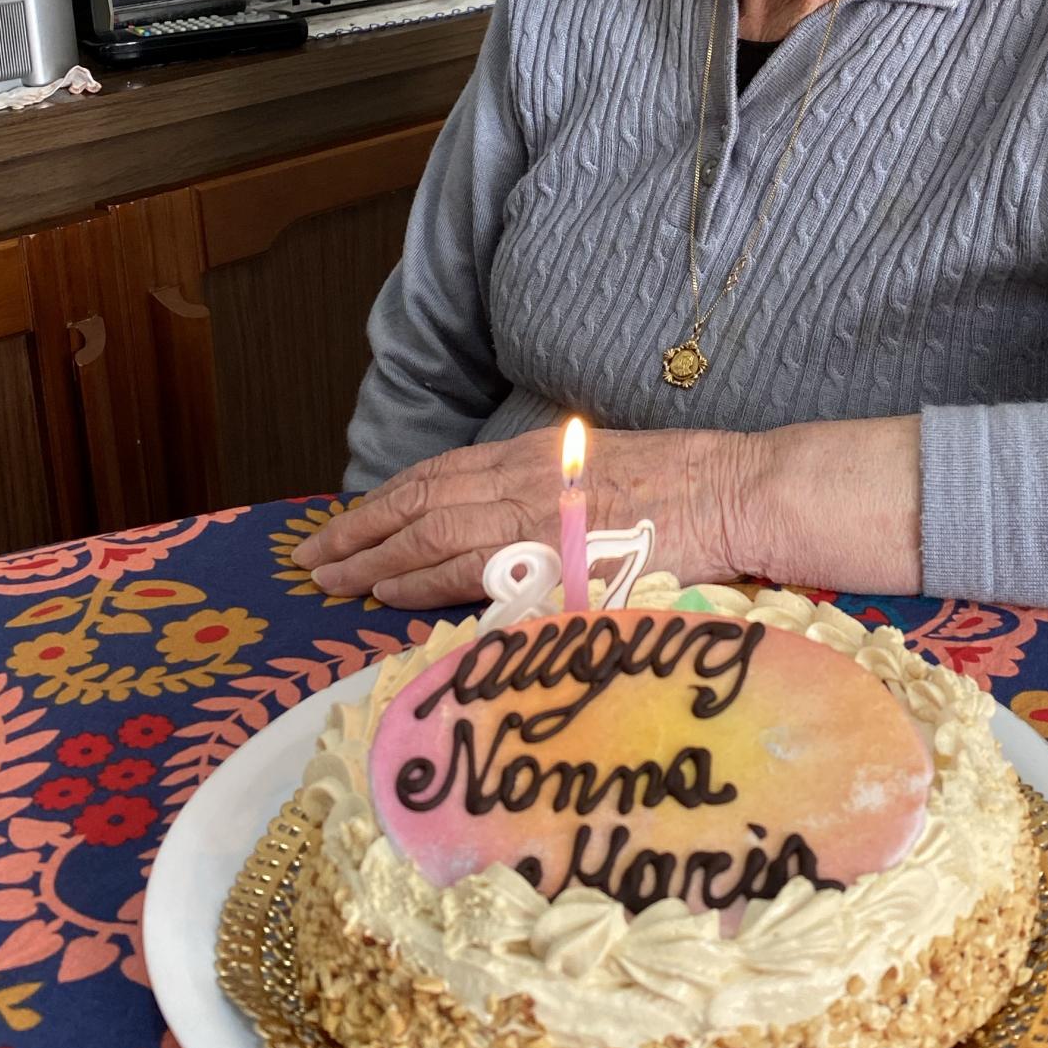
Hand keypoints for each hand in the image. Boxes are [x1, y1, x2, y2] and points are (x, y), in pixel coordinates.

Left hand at [292, 425, 756, 607]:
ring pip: (431, 534)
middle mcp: (523, 478)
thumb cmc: (685, 486)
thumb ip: (549, 492)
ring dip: (374, 558)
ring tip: (332, 581)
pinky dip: (422, 580)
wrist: (736, 491)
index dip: (386, 501)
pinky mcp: (553, 554)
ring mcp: (536, 515)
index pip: (438, 475)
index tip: (347, 524)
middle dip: (360, 531)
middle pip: (420, 502)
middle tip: (311, 559)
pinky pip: (472, 568)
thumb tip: (507, 525)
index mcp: (532, 455)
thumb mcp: (600, 471)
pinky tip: (389, 592)